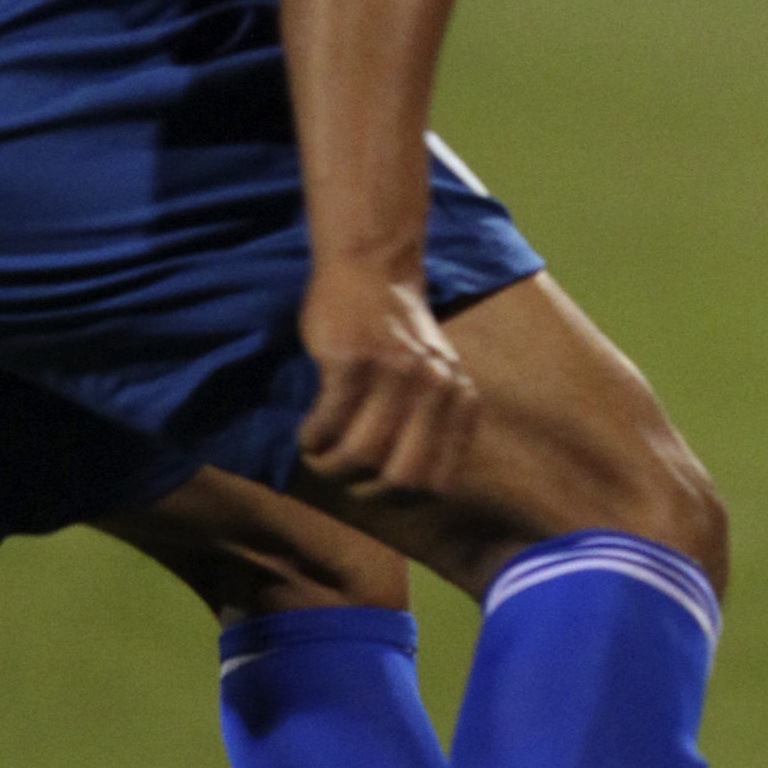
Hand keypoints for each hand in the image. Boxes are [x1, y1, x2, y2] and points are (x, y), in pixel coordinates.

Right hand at [296, 262, 479, 495]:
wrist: (373, 270)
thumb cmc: (397, 332)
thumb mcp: (436, 376)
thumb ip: (434, 422)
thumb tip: (407, 489)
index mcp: (459, 399)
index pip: (439, 481)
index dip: (401, 498)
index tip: (374, 489)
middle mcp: (435, 389)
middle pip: (401, 478)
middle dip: (363, 490)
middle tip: (341, 476)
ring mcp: (395, 375)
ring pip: (360, 455)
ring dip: (329, 466)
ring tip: (318, 455)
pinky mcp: (352, 361)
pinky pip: (328, 422)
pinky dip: (312, 438)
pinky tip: (309, 433)